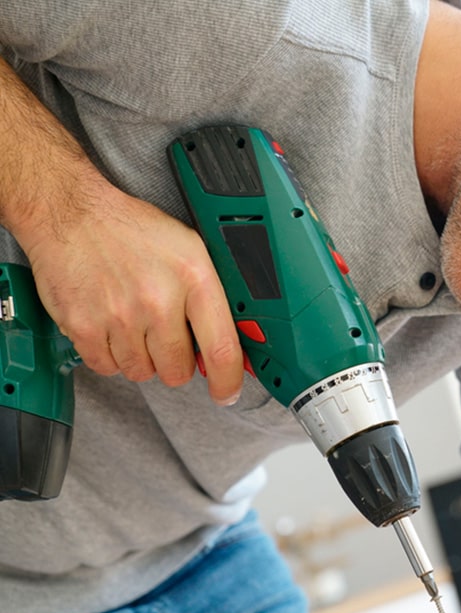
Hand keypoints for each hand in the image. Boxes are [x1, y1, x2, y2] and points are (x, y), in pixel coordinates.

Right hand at [20, 183, 243, 405]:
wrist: (71, 213)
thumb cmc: (132, 230)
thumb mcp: (190, 250)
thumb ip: (210, 298)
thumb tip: (227, 343)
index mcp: (194, 279)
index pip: (222, 349)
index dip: (228, 381)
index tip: (226, 392)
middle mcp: (158, 299)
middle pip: (178, 370)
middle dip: (175, 362)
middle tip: (164, 336)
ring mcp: (120, 316)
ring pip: (142, 372)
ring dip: (141, 357)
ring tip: (133, 322)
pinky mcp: (84, 327)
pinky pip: (107, 367)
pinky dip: (110, 355)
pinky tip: (110, 326)